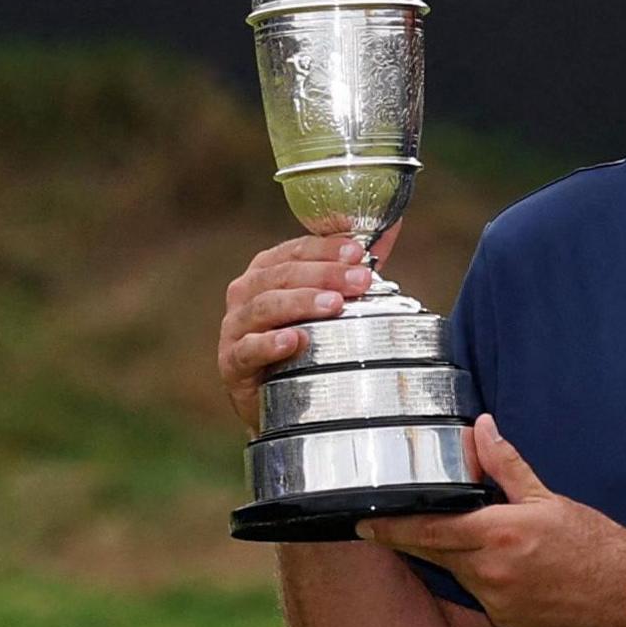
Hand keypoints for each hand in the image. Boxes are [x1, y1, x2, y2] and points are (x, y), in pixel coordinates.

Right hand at [214, 224, 394, 432]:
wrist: (278, 403)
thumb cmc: (305, 344)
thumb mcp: (329, 302)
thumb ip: (354, 266)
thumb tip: (393, 223)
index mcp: (266, 272)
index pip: (295, 250)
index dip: (327, 248)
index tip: (359, 252)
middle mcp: (245, 294)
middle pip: (281, 275)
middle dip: (324, 274)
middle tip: (360, 280)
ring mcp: (235, 328)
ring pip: (264, 306)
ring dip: (301, 303)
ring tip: (334, 305)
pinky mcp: (232, 363)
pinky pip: (247, 350)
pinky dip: (269, 343)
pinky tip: (294, 340)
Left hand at [357, 417, 625, 626]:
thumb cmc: (595, 542)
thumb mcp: (548, 497)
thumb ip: (505, 465)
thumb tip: (481, 429)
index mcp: (497, 535)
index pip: (428, 532)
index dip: (391, 529)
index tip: (362, 523)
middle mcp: (491, 572)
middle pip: (438, 555)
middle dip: (425, 541)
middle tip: (408, 527)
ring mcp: (499, 602)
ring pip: (461, 576)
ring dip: (461, 559)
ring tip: (485, 544)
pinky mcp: (510, 623)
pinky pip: (483, 598)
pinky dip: (485, 581)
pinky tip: (509, 571)